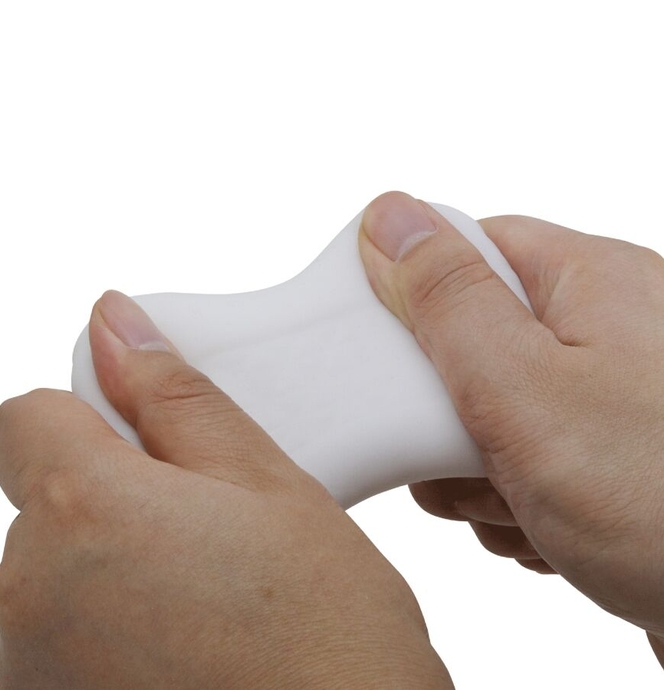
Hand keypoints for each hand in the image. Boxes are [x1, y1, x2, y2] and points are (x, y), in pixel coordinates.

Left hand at [0, 290, 452, 689]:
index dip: (91, 418)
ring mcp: (31, 670)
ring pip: (59, 570)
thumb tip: (114, 323)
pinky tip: (191, 651)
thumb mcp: (268, 484)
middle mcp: (30, 594)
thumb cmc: (328, 634)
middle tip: (213, 527)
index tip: (151, 442)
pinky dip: (113, 629)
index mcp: (84, 512)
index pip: (26, 418)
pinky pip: (65, 638)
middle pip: (47, 498)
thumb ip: (176, 397)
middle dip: (118, 495)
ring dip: (118, 564)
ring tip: (211, 597)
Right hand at [358, 192, 663, 655]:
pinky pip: (520, 459)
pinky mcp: (602, 457)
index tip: (386, 349)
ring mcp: (603, 399)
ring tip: (514, 506)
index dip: (412, 292)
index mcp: (589, 282)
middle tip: (461, 452)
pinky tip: (538, 530)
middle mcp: (601, 331)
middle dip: (445, 408)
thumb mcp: (524, 387)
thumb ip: (446, 298)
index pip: (469, 250)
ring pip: (489, 411)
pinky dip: (511, 501)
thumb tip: (389, 219)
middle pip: (472, 340)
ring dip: (475, 469)